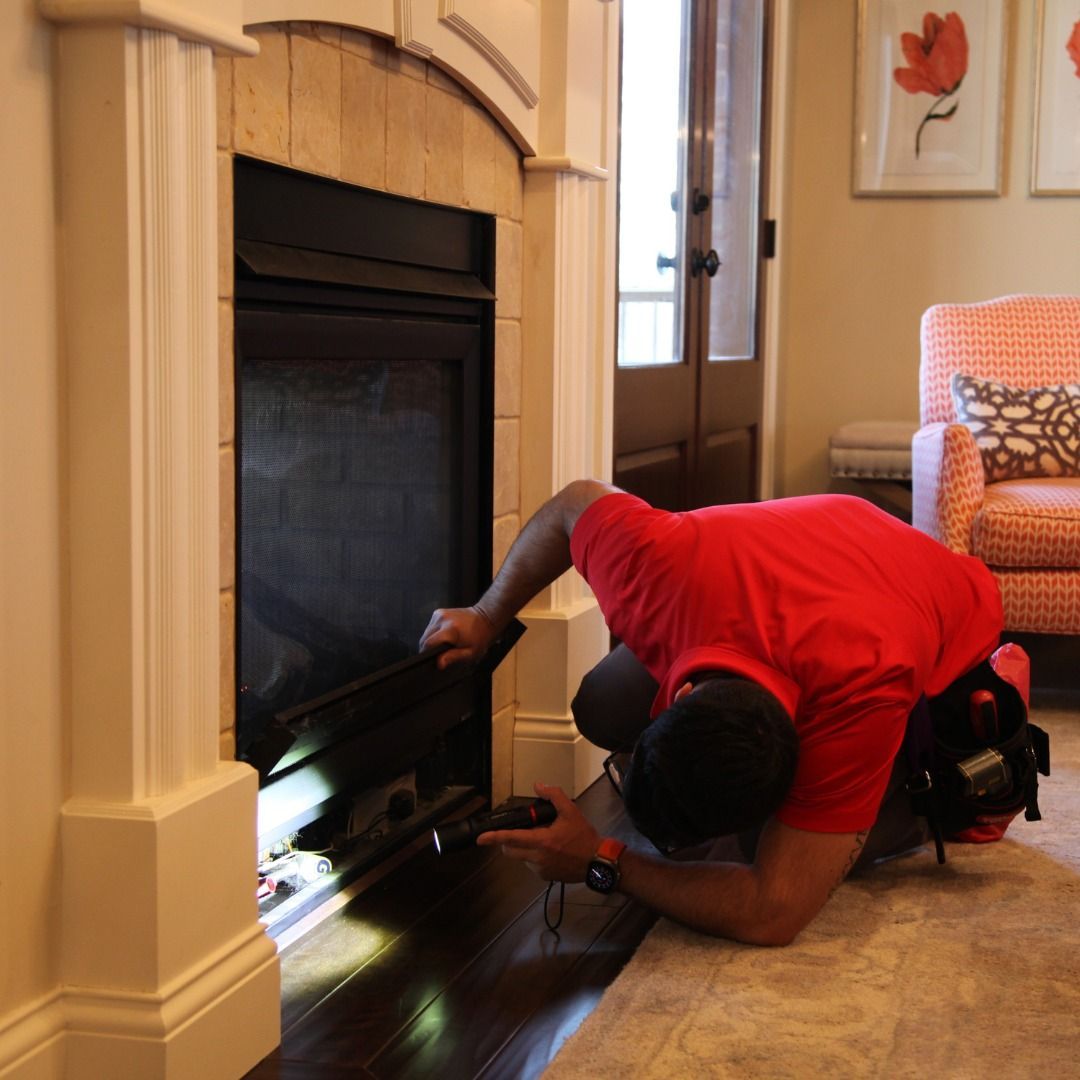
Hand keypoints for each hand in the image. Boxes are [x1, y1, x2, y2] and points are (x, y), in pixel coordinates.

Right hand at [419, 605, 497, 668]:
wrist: (485, 618)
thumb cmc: (480, 638)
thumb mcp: (470, 652)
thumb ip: (453, 657)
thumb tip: (439, 663)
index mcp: (450, 629)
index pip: (428, 643)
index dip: (427, 653)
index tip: (433, 659)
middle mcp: (442, 619)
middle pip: (425, 637)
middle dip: (429, 647)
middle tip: (441, 652)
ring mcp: (439, 614)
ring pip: (426, 632)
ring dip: (431, 639)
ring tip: (445, 643)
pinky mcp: (438, 612)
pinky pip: (430, 626)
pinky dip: (434, 633)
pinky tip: (444, 636)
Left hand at [476, 782, 601, 881]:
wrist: (598, 862)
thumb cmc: (584, 837)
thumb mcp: (571, 811)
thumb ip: (554, 795)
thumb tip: (538, 786)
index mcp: (541, 841)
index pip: (511, 839)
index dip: (493, 838)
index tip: (480, 839)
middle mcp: (537, 858)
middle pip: (510, 851)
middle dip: (508, 841)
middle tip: (521, 831)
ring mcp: (540, 869)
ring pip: (521, 858)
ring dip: (524, 849)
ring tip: (543, 840)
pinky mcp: (546, 877)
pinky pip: (532, 865)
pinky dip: (534, 857)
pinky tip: (551, 851)